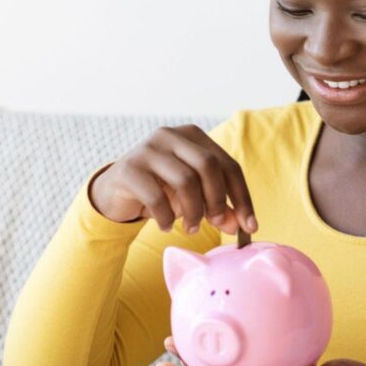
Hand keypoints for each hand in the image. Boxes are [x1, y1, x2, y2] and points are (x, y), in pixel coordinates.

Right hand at [90, 125, 257, 233]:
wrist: (116, 192)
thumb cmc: (162, 191)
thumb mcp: (194, 199)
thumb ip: (218, 209)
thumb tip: (240, 226)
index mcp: (193, 136)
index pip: (228, 164)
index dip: (242, 197)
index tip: (250, 226)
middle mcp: (171, 136)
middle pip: (209, 166)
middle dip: (217, 200)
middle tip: (215, 224)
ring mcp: (148, 149)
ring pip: (185, 181)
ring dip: (193, 212)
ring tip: (190, 229)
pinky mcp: (129, 168)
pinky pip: (157, 196)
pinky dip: (166, 217)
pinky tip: (166, 226)